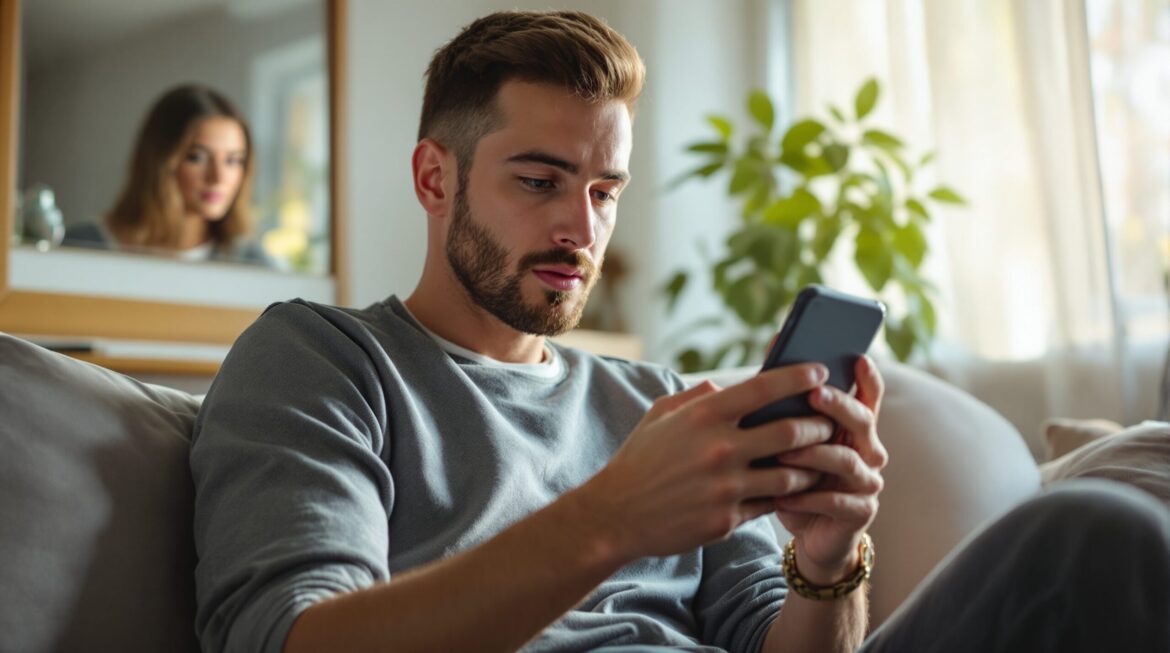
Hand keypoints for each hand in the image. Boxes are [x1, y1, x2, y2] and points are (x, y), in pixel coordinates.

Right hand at [581, 363, 837, 561]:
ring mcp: (726, 487)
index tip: (819, 371)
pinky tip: (795, 489)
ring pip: (791, 474)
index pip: (763, 387)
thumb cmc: (640, 459)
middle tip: (830, 421)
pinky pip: (771, 504)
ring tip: (821, 459)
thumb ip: (698, 397)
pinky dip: (786, 495)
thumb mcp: (661, 415)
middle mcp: (719, 449)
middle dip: (819, 425)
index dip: (798, 376)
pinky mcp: (727, 519)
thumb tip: (728, 387)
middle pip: (791, 432)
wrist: (617, 514)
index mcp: (704, 416)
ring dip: (812, 466)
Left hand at [771, 355, 887, 583]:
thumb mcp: (783, 441)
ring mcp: (867, 482)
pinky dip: (808, 499)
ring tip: (782, 455)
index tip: (857, 357)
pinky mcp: (860, 513)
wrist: (810, 531)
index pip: (867, 396)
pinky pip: (838, 502)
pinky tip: (783, 498)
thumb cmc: (793, 477)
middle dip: (838, 405)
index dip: (867, 378)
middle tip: (813, 393)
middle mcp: (867, 450)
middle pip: (861, 421)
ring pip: (847, 461)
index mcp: (852, 427)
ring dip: (814, 455)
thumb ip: (777, 407)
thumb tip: (741, 367)